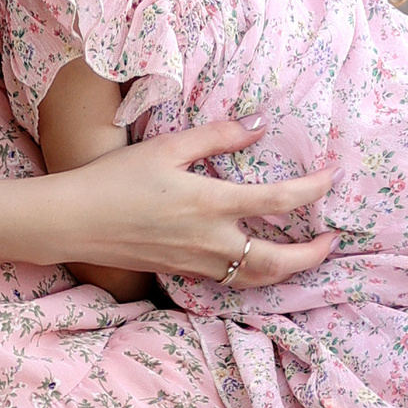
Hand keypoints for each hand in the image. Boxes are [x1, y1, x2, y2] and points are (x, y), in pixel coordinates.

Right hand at [44, 119, 333, 285]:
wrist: (74, 221)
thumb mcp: (166, 147)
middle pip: (278, 260)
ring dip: (288, 270)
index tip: (332, 177)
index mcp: (211, 203)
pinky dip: (255, 276)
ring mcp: (197, 263)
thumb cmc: (115, 179)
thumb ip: (216, 136)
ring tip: (305, 257)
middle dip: (313, 254)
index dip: (313, 189)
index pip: (279, 199)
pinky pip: (231, 282)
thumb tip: (258, 125)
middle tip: (333, 241)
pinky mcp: (182, 273)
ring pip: (256, 278)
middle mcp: (210, 241)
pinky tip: (258, 264)